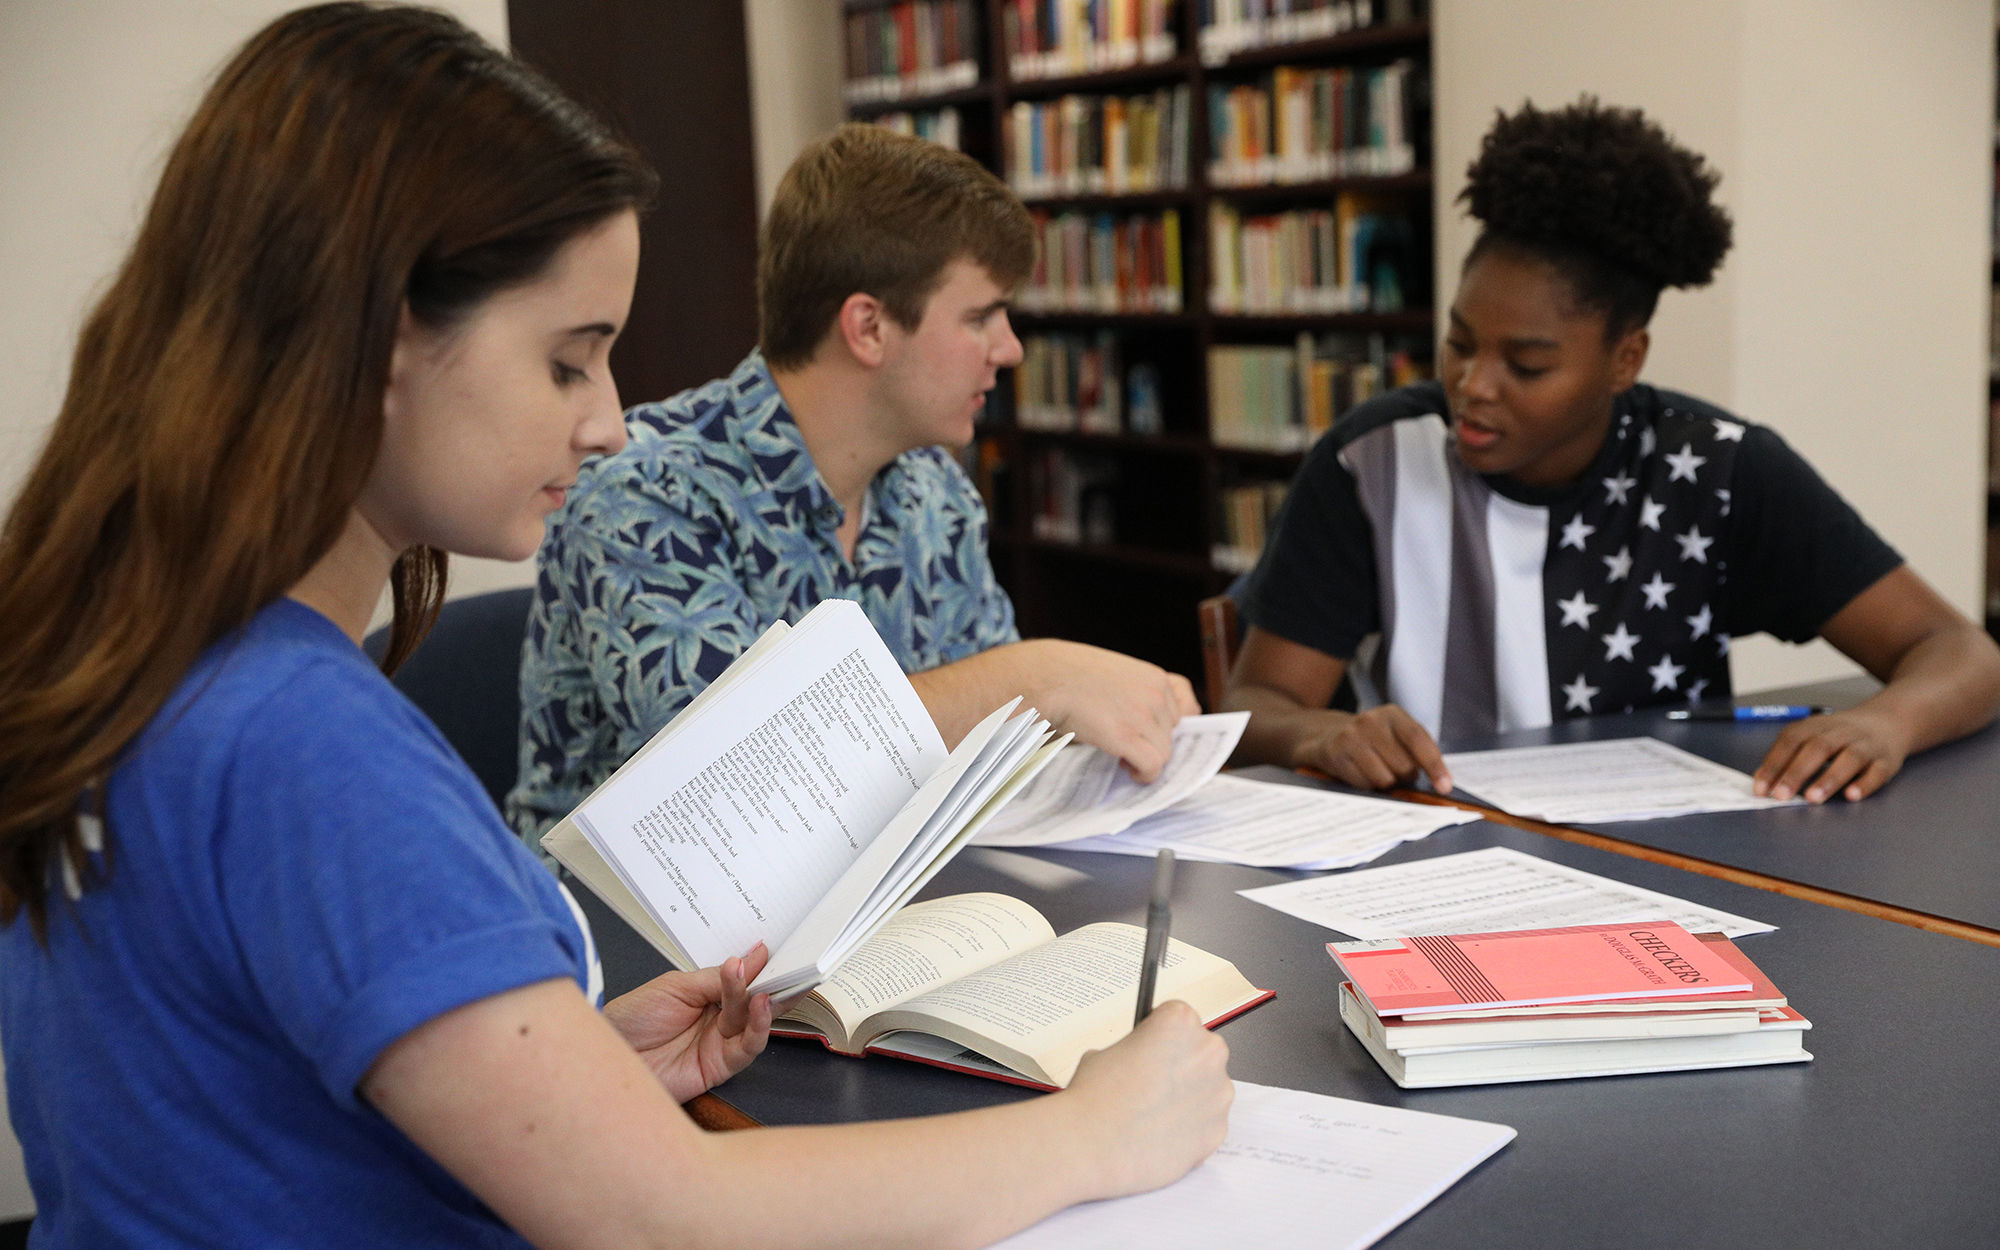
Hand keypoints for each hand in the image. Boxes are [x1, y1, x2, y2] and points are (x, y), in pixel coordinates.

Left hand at [602, 944, 772, 1102]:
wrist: (605, 1056)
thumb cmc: (631, 1020)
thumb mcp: (674, 987)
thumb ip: (714, 978)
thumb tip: (750, 957)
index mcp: (708, 995)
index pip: (743, 979)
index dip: (760, 967)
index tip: (773, 951)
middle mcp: (718, 1019)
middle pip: (756, 1001)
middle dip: (775, 985)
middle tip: (789, 969)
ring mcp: (720, 1043)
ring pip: (755, 1022)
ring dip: (764, 1004)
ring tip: (764, 988)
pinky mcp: (720, 1067)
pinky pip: (748, 1048)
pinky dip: (759, 1027)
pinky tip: (758, 1007)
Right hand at [1025, 640, 1199, 781]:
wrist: (1046, 678)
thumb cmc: (1070, 675)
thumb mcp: (1113, 673)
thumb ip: (1135, 692)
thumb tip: (1146, 724)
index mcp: (1154, 676)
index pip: (1186, 706)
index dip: (1169, 724)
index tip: (1154, 733)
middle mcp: (1156, 694)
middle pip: (1173, 733)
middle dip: (1153, 741)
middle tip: (1129, 745)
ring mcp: (1144, 715)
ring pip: (1164, 752)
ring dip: (1146, 759)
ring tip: (1123, 757)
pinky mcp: (1127, 736)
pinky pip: (1152, 765)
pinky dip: (1144, 774)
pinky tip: (1128, 770)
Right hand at [1061, 1001, 1231, 1197]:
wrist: (1093, 1148)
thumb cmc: (1096, 1099)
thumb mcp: (1102, 1053)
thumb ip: (1132, 1051)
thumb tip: (1138, 1062)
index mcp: (1180, 1021)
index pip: (1178, 1018)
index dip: (1160, 1035)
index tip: (1152, 1047)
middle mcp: (1207, 1052)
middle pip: (1200, 1051)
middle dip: (1180, 1065)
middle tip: (1151, 1083)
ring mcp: (1218, 1092)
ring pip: (1207, 1089)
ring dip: (1187, 1098)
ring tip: (1152, 1115)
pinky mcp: (1219, 1129)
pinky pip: (1208, 1123)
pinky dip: (1190, 1129)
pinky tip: (1160, 1135)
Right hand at [1296, 704, 1451, 793]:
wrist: (1323, 736)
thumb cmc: (1369, 741)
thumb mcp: (1393, 736)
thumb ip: (1416, 752)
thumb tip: (1440, 782)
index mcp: (1392, 714)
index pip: (1419, 740)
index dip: (1434, 766)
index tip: (1444, 786)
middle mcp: (1371, 720)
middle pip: (1404, 766)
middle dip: (1405, 777)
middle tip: (1395, 773)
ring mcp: (1351, 736)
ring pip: (1385, 779)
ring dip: (1385, 784)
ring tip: (1376, 772)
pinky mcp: (1335, 753)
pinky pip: (1363, 784)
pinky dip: (1366, 786)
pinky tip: (1358, 773)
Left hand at [1752, 707, 1911, 802]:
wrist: (1888, 721)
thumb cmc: (1840, 735)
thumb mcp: (1813, 735)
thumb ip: (1789, 756)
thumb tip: (1763, 782)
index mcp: (1816, 726)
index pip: (1791, 741)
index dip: (1774, 764)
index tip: (1761, 788)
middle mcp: (1841, 733)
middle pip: (1818, 749)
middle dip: (1797, 773)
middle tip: (1781, 795)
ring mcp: (1865, 746)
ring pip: (1849, 759)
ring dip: (1829, 779)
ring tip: (1812, 798)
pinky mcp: (1886, 761)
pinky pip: (1877, 772)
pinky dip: (1865, 784)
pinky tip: (1852, 796)